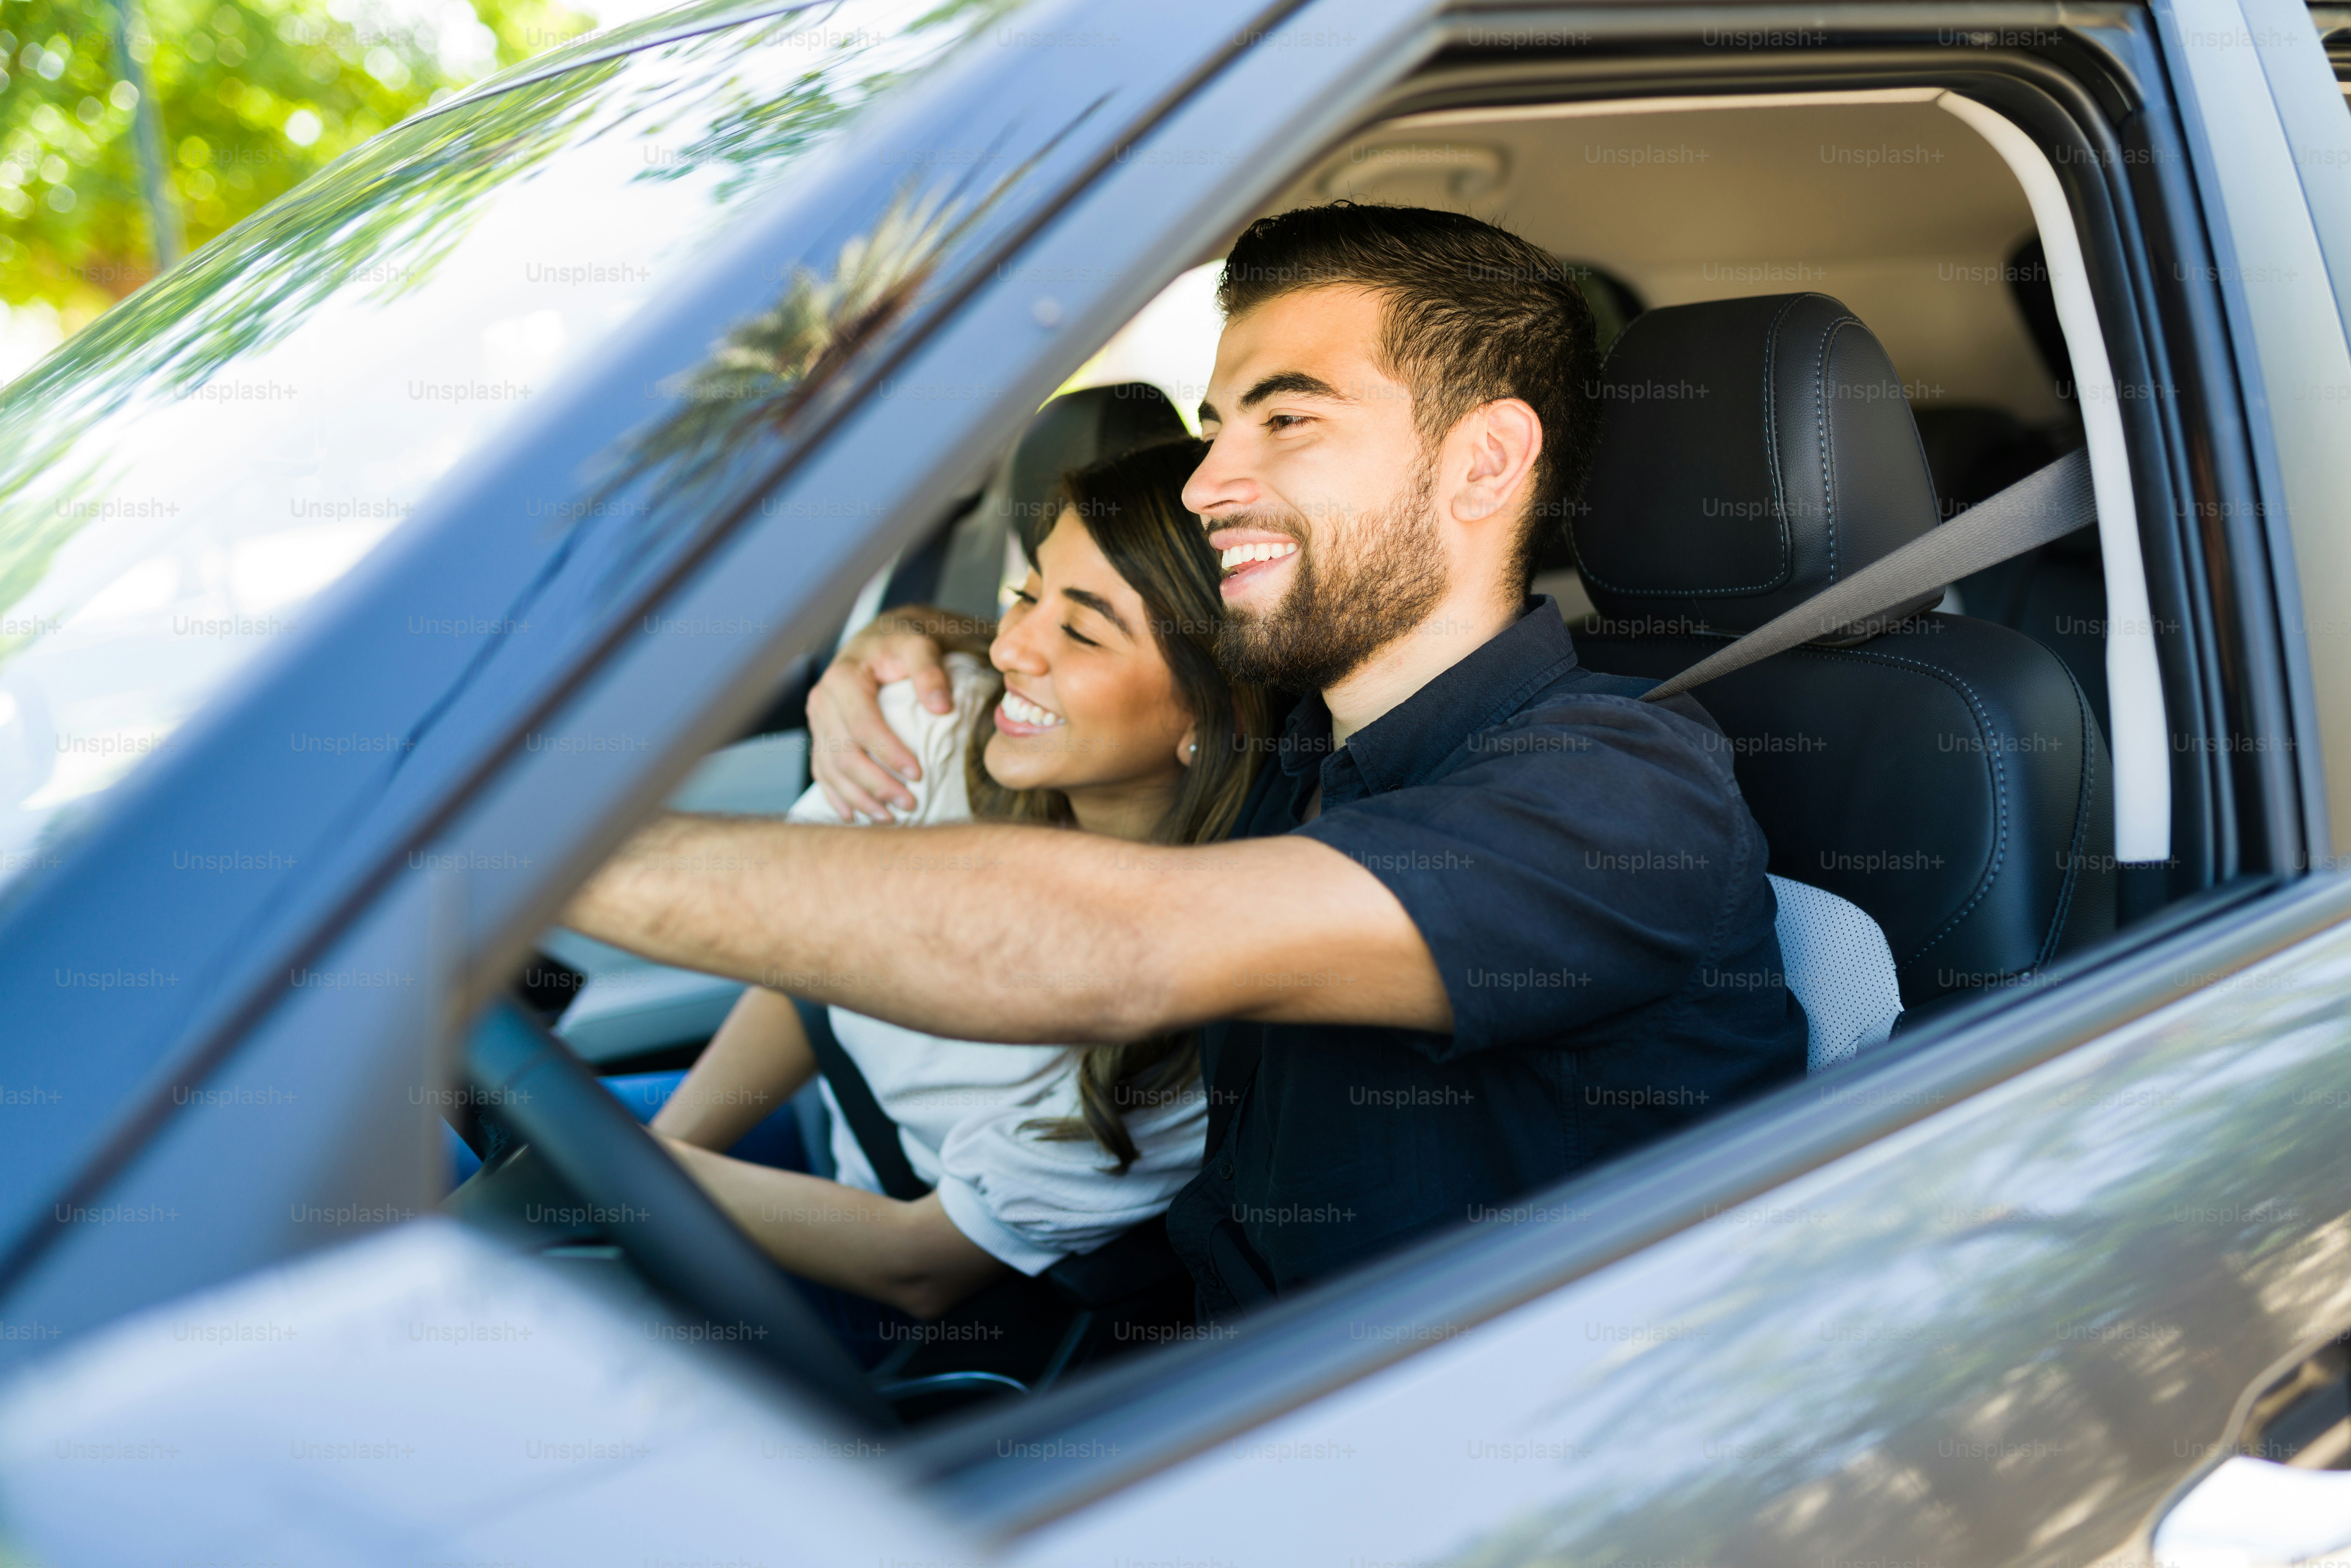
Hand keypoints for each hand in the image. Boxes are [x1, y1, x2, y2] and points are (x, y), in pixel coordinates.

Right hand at [807, 610, 960, 820]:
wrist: (875, 642)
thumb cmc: (899, 646)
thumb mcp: (919, 647)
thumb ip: (930, 672)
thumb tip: (941, 707)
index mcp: (842, 680)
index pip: (864, 726)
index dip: (890, 754)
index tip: (918, 775)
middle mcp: (822, 702)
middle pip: (844, 754)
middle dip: (876, 785)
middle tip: (910, 804)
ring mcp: (817, 721)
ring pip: (831, 769)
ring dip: (858, 798)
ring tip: (889, 817)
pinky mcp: (819, 734)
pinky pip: (822, 770)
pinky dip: (837, 796)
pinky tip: (853, 815)